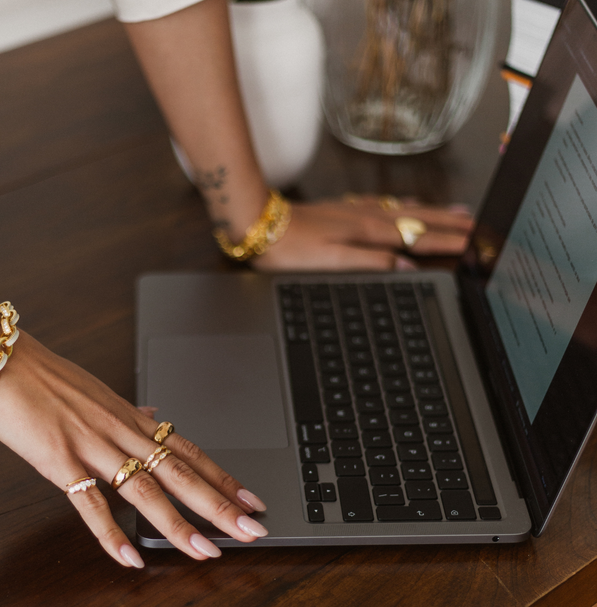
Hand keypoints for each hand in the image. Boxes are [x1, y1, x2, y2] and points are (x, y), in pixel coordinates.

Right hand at [0, 312, 267, 568]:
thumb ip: (127, 411)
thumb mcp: (94, 391)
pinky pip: (90, 504)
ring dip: (180, 524)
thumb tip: (154, 416)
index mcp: (128, 416)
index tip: (251, 498)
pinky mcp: (58, 460)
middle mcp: (119, 430)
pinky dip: (111, 534)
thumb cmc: (40, 374)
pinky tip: (130, 558)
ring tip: (208, 551)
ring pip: (146, 489)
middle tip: (252, 529)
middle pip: (179, 471)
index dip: (222, 476)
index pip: (187, 450)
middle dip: (219, 503)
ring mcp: (91, 444)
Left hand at [254, 195, 473, 271]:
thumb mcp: (331, 264)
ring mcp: (357, 211)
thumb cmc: (290, 249)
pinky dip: (408, 205)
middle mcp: (368, 217)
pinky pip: (388, 205)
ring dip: (434, 212)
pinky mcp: (345, 209)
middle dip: (451, 224)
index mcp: (369, 232)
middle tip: (479, 227)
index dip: (449, 242)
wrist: (260, 224)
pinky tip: (409, 206)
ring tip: (458, 213)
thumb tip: (406, 268)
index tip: (474, 244)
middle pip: (419, 220)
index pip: (419, 238)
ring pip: (406, 210)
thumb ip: (371, 264)